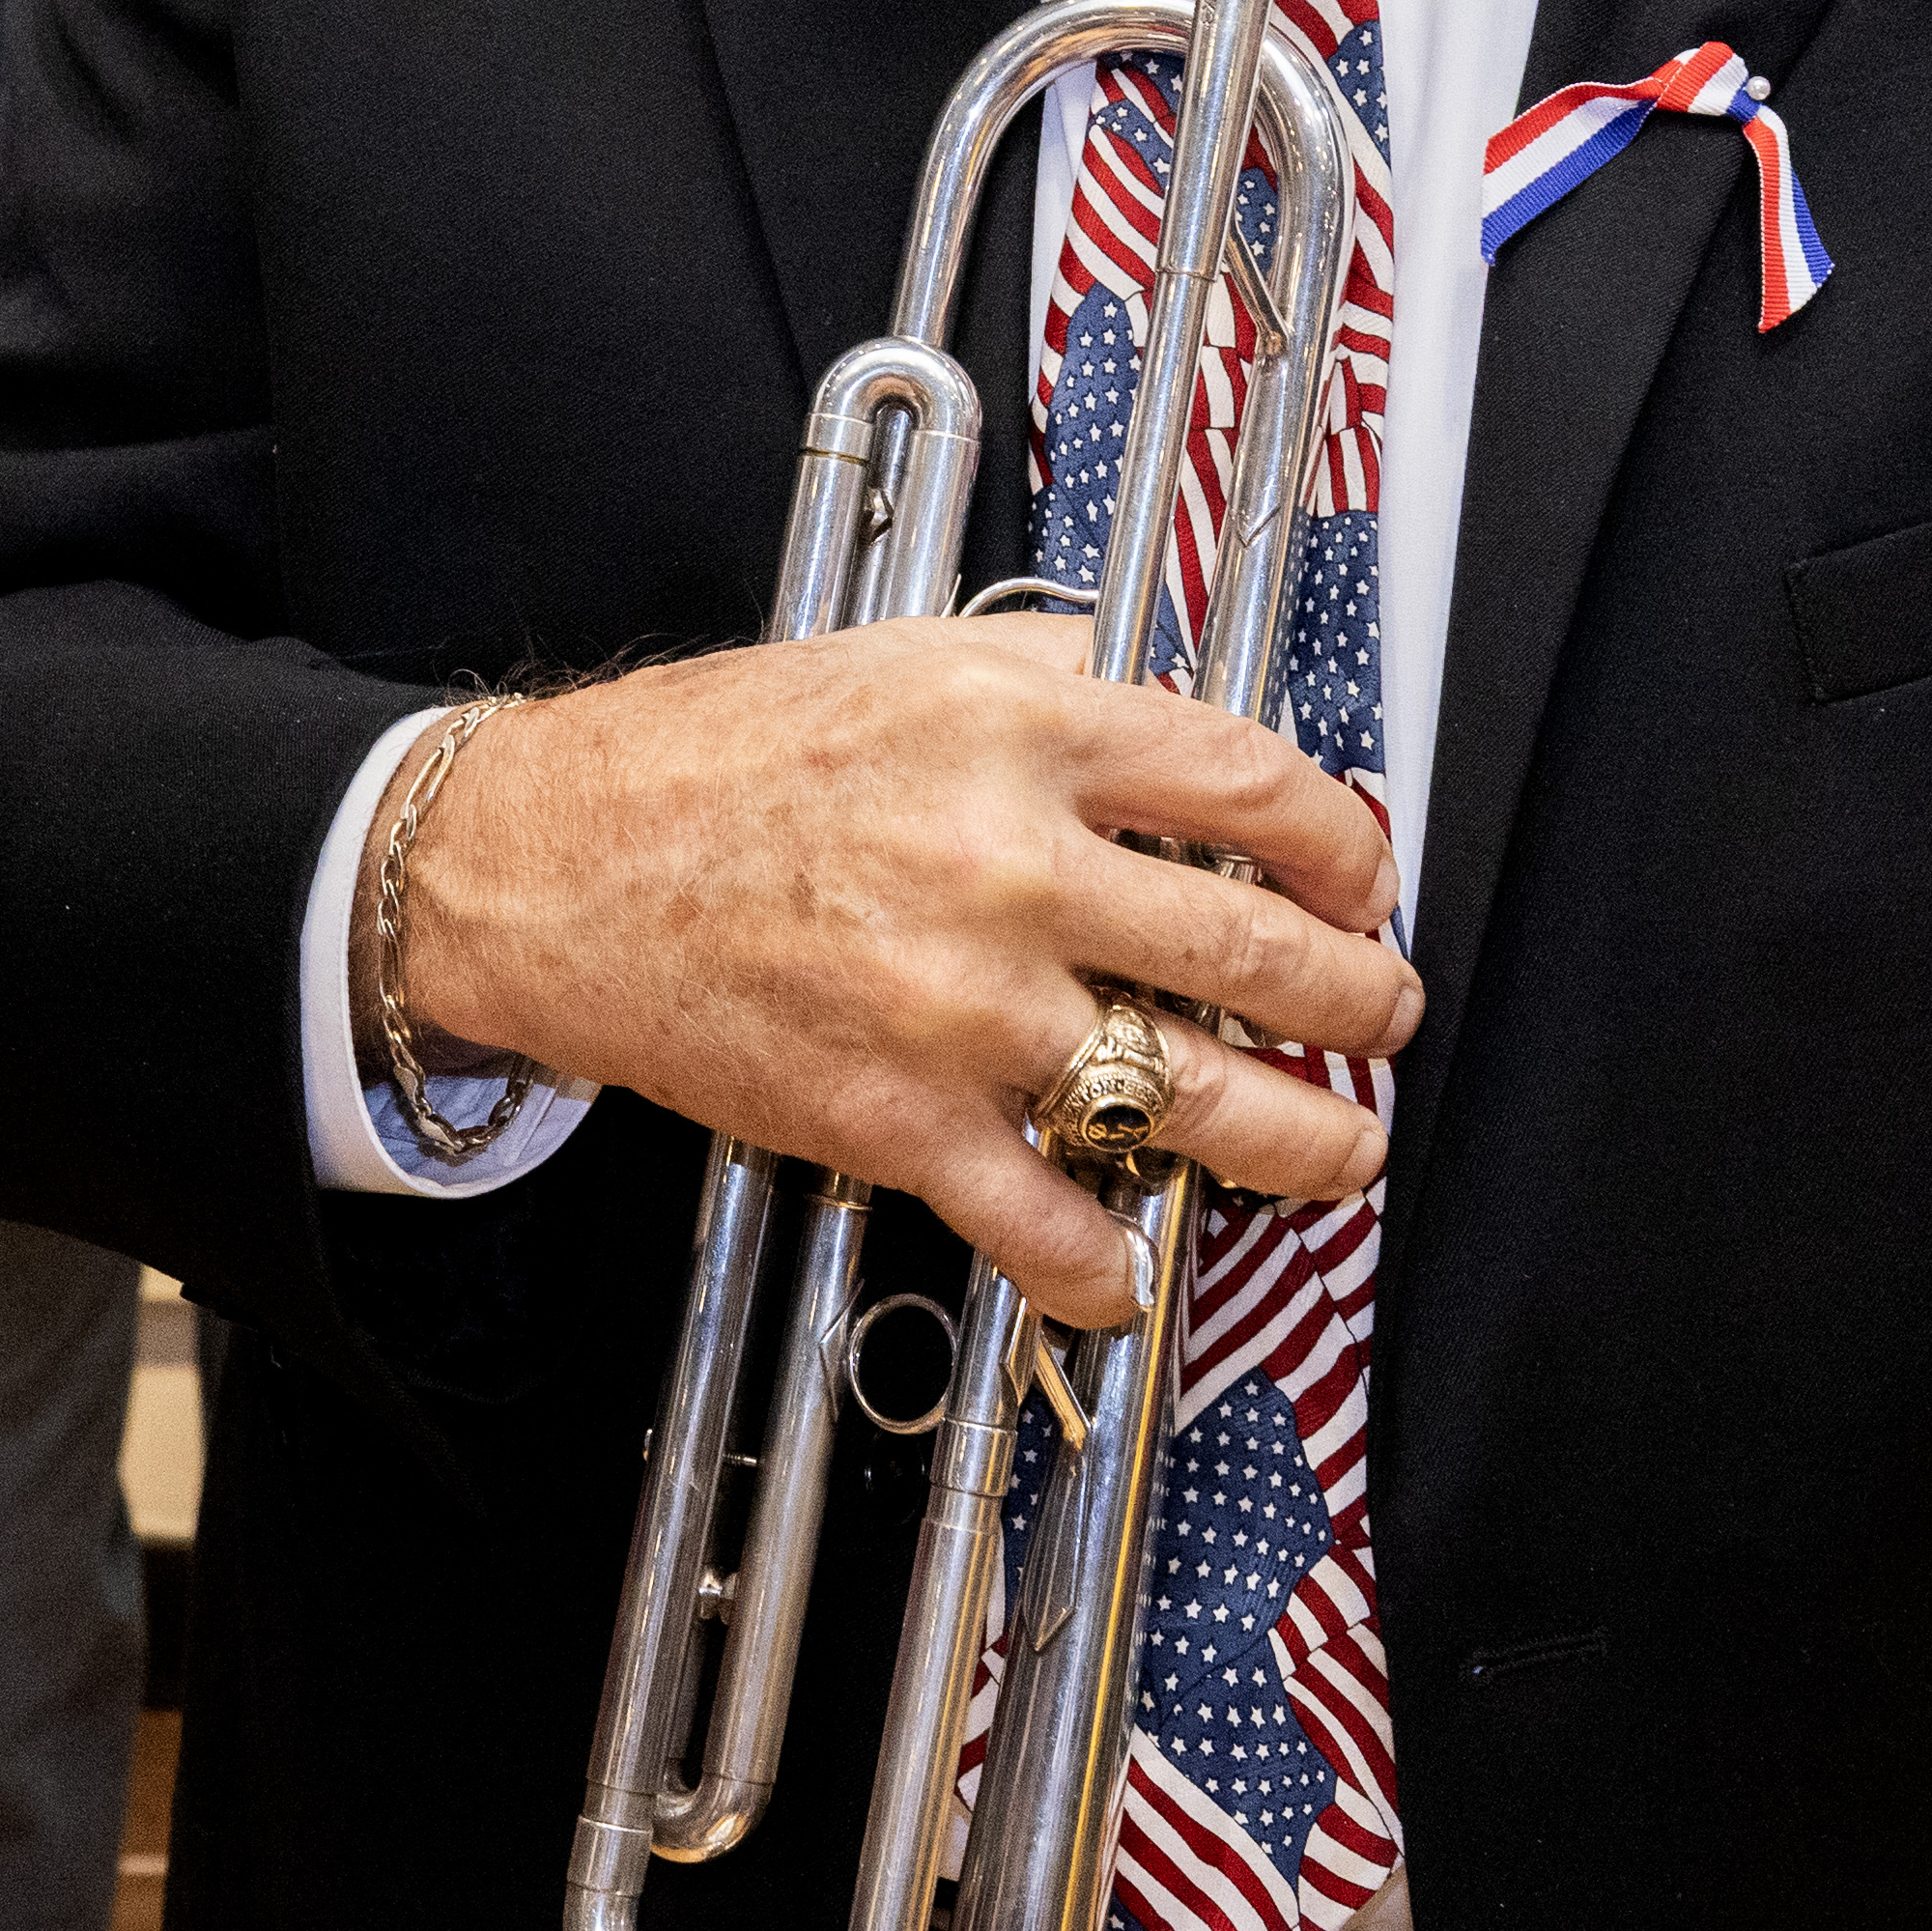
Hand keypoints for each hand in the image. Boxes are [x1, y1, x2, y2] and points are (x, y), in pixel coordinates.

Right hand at [388, 613, 1408, 1334]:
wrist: (549, 863)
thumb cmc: (707, 756)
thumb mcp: (897, 659)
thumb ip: (1047, 675)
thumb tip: (1156, 691)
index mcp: (1023, 731)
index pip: (1252, 784)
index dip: (1344, 845)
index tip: (1362, 879)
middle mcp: (1011, 863)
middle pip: (1256, 950)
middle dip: (1358, 998)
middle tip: (1382, 1014)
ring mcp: (961, 1003)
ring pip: (1190, 1095)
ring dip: (1299, 1139)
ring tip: (1338, 1146)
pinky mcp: (894, 1116)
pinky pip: (1043, 1218)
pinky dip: (1104, 1266)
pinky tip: (1132, 1271)